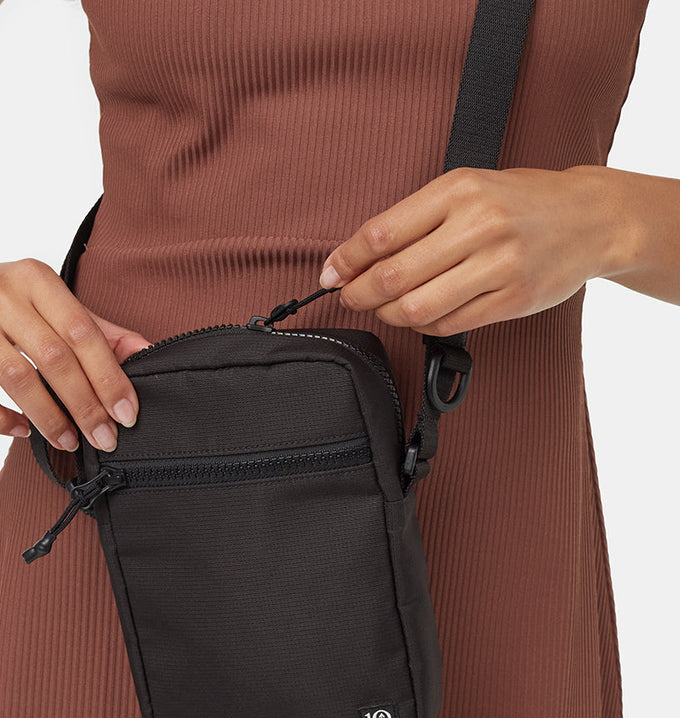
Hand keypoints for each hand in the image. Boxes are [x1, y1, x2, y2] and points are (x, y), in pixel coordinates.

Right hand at [0, 256, 152, 451]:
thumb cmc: (5, 301)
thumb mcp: (51, 302)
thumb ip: (99, 329)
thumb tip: (148, 353)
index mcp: (36, 278)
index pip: (83, 333)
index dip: (109, 377)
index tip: (127, 413)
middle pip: (54, 358)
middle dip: (85, 404)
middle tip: (104, 436)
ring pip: (15, 377)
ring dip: (48, 417)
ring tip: (69, 440)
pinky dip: (0, 419)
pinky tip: (22, 430)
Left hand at [318, 166, 614, 337]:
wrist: (591, 218)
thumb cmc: (520, 201)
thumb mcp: (467, 189)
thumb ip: (416, 219)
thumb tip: (356, 257)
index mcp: (459, 190)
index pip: (382, 232)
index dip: (346, 260)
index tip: (330, 274)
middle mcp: (479, 226)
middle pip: (394, 275)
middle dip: (359, 293)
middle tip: (349, 297)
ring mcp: (498, 266)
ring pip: (418, 307)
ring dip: (389, 314)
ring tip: (385, 308)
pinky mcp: (513, 299)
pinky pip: (449, 324)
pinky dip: (424, 325)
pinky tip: (421, 315)